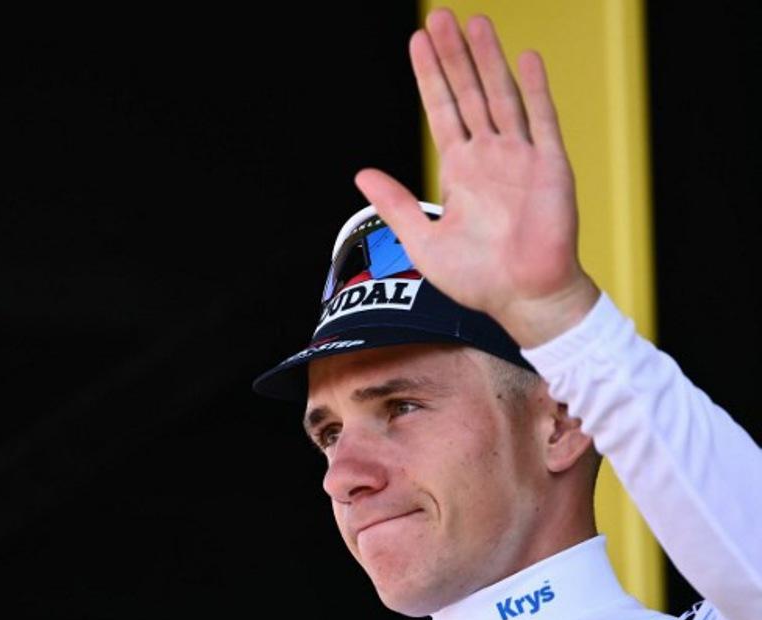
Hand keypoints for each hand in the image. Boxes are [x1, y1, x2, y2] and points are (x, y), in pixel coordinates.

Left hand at [353, 9, 598, 347]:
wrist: (523, 298)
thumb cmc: (478, 279)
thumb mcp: (422, 241)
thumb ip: (395, 204)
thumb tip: (361, 173)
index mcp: (461, 170)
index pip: (441, 110)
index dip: (430, 76)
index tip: (417, 42)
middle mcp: (490, 156)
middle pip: (469, 92)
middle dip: (454, 55)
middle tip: (441, 17)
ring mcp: (521, 157)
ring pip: (501, 95)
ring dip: (489, 59)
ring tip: (475, 22)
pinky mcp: (550, 167)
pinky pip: (542, 120)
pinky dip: (535, 89)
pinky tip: (526, 57)